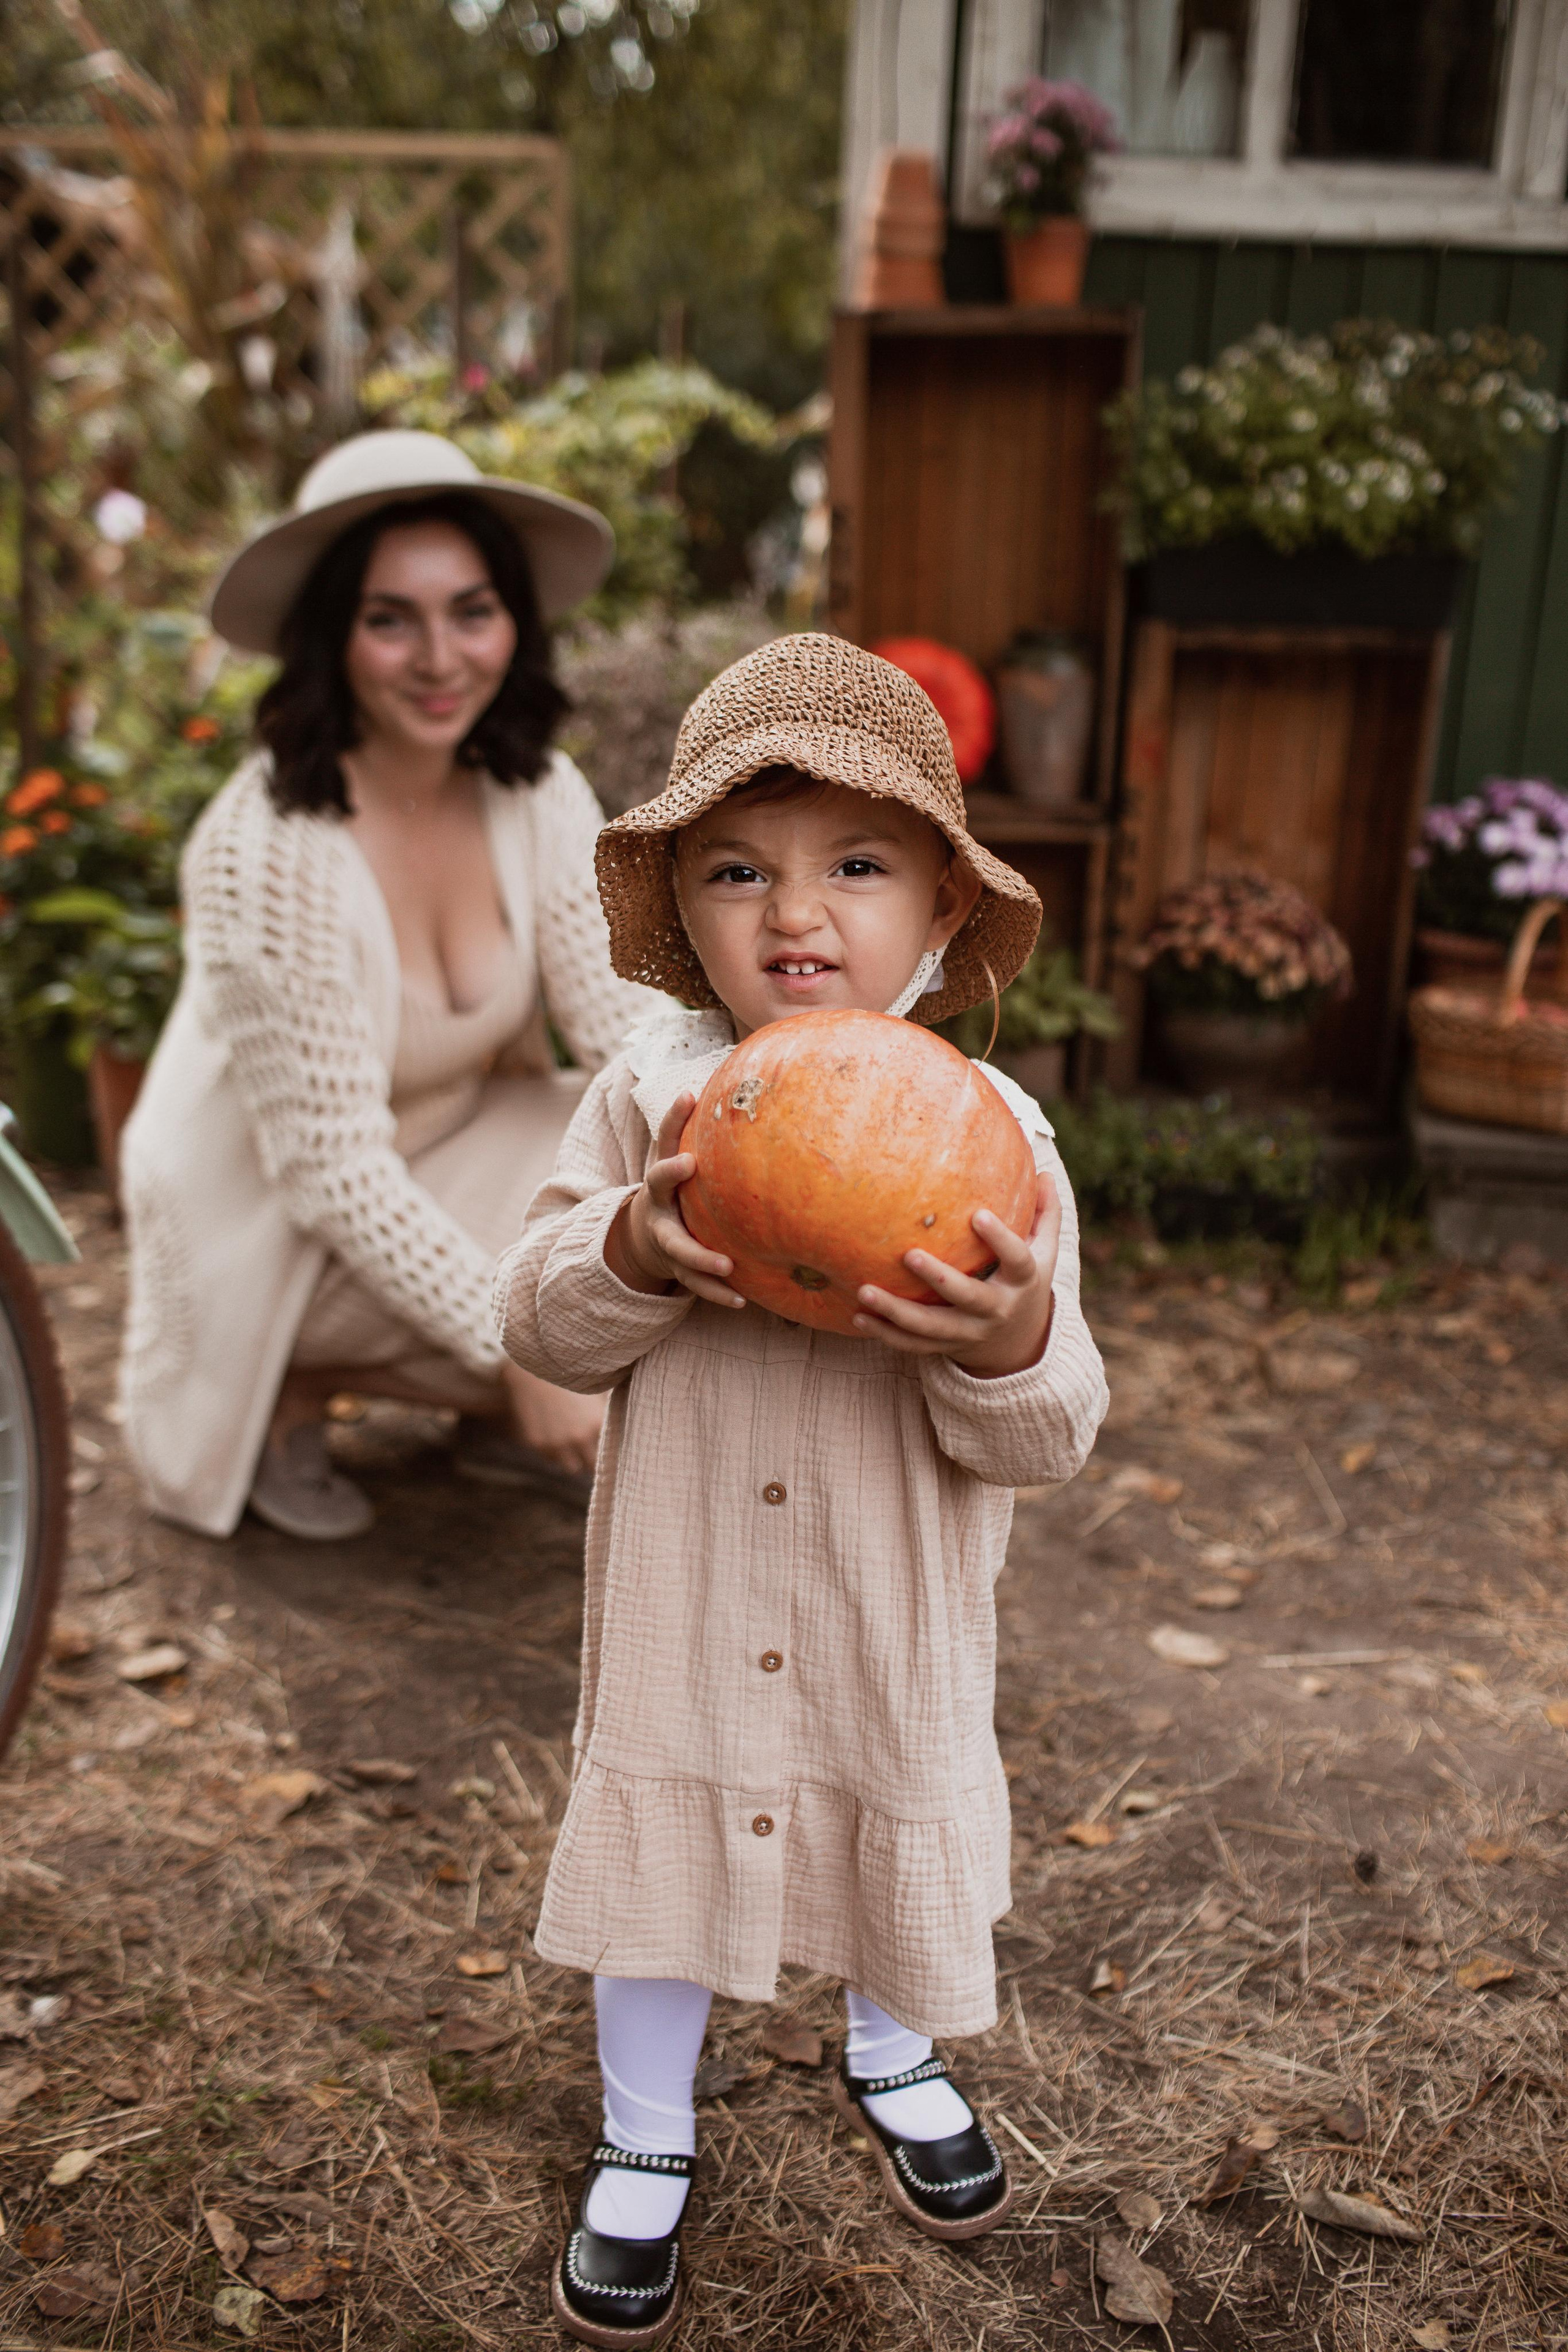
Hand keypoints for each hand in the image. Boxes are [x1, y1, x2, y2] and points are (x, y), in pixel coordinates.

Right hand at [502, 1362, 604, 1472]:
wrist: (534, 1368)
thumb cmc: (570, 1379)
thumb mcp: (597, 1392)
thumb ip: (611, 1413)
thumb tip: (628, 1425)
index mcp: (597, 1425)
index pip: (610, 1455)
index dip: (609, 1453)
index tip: (607, 1449)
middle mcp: (578, 1439)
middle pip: (590, 1467)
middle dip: (590, 1459)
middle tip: (589, 1448)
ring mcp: (555, 1444)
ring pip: (570, 1467)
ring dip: (572, 1458)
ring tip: (570, 1440)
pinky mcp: (537, 1443)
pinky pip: (549, 1458)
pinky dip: (553, 1450)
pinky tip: (552, 1430)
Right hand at [604, 1094, 746, 1308]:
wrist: (645, 1238)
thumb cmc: (676, 1192)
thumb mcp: (677, 1161)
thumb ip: (692, 1130)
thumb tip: (718, 1084)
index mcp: (662, 1177)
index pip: (663, 1137)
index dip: (672, 1117)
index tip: (689, 1094)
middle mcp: (658, 1203)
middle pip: (657, 1186)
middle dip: (669, 1173)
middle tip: (688, 1165)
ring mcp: (665, 1238)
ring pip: (678, 1249)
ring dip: (701, 1260)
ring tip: (727, 1268)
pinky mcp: (677, 1269)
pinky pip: (696, 1285)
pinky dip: (718, 1293)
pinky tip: (742, 1300)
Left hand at [851, 1172, 1061, 1377]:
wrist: (1019, 1343)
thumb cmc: (1025, 1282)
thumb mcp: (1045, 1252)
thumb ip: (1046, 1214)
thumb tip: (1045, 1173)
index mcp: (1022, 1281)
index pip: (1016, 1260)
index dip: (999, 1239)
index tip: (977, 1215)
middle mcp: (996, 1309)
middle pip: (968, 1296)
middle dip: (939, 1278)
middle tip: (909, 1254)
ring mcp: (970, 1331)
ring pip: (931, 1327)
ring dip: (896, 1312)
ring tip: (864, 1291)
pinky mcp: (947, 1346)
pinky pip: (914, 1345)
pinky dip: (886, 1334)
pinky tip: (858, 1317)